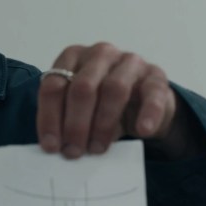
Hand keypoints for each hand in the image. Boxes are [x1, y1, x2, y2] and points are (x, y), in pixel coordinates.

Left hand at [36, 43, 183, 158]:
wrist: (143, 101)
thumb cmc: (102, 104)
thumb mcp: (80, 109)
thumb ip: (65, 121)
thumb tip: (54, 147)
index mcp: (72, 57)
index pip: (54, 85)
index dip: (49, 117)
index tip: (50, 146)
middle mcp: (99, 54)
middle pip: (82, 87)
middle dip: (75, 124)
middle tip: (73, 151)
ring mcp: (129, 62)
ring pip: (114, 89)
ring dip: (103, 124)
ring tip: (97, 149)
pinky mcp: (155, 76)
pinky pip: (152, 94)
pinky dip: (148, 114)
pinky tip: (142, 131)